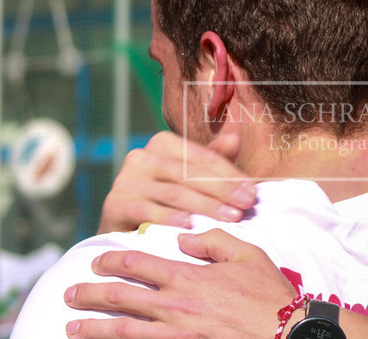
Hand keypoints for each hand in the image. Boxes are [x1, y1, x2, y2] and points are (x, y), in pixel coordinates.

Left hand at [64, 229, 295, 337]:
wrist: (284, 334)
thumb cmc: (268, 294)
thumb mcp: (247, 254)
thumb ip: (212, 241)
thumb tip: (183, 239)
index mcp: (187, 278)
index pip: (137, 265)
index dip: (112, 260)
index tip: (96, 260)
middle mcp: (173, 308)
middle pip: (120, 299)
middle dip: (90, 295)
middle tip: (69, 294)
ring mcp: (175, 336)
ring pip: (122, 332)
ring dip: (93, 328)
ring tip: (71, 328)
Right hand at [98, 131, 255, 233]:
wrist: (126, 229)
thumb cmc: (168, 202)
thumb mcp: (194, 179)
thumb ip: (214, 160)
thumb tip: (234, 137)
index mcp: (162, 143)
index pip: (203, 157)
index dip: (230, 175)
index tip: (253, 192)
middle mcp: (141, 157)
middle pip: (190, 174)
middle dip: (222, 190)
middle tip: (246, 205)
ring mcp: (125, 180)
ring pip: (173, 193)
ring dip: (205, 206)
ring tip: (230, 217)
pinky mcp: (114, 204)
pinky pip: (147, 211)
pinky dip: (169, 218)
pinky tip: (188, 225)